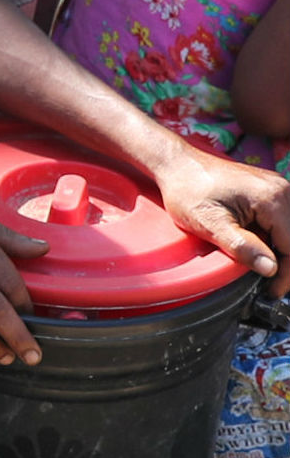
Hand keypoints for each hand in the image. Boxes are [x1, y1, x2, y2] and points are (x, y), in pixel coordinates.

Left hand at [153, 148, 289, 281]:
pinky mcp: (272, 190)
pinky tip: (259, 248)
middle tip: (270, 287)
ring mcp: (279, 187)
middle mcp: (282, 189)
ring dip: (282, 252)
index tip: (271, 292)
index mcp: (272, 198)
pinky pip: (284, 220)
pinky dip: (277, 238)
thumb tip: (270, 269)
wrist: (177, 164)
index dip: (286, 274)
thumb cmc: (188, 191)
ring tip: (261, 267)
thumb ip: (241, 246)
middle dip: (286, 264)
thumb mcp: (209, 223)